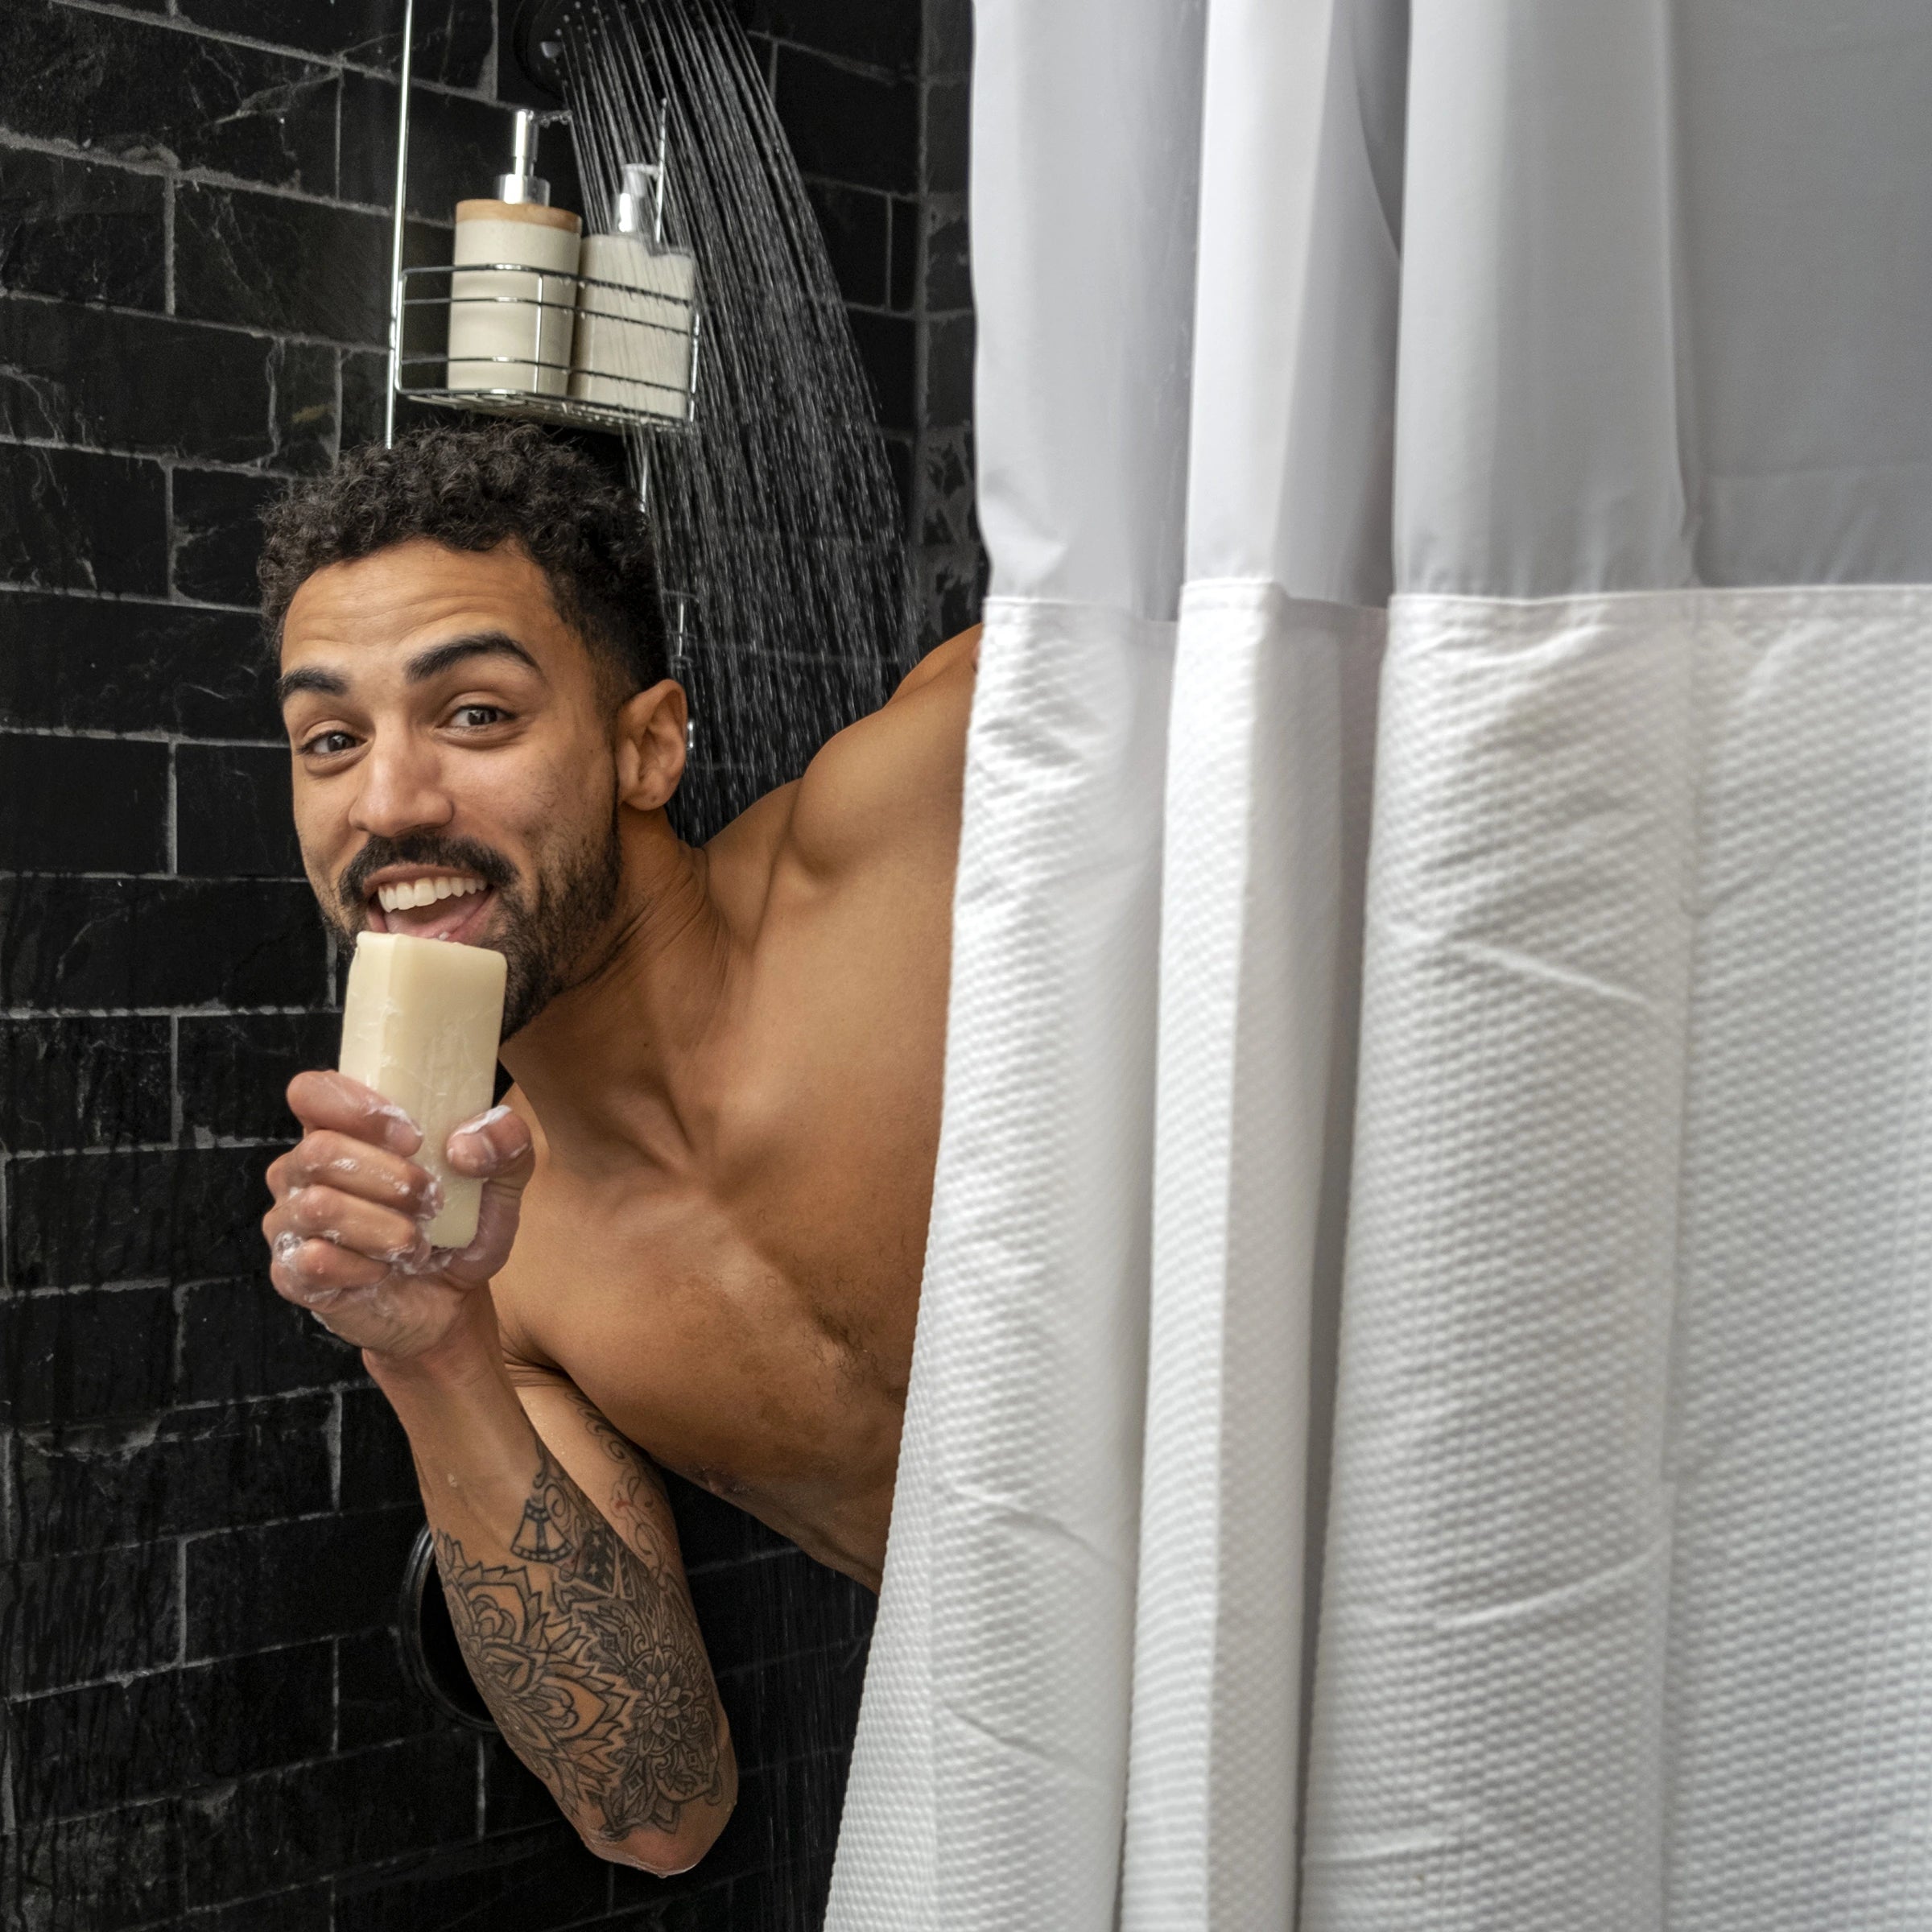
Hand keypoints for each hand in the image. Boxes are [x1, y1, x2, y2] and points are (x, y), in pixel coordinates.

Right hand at [262, 1071, 533, 1362]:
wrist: (450, 1302)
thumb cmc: (460, 1227)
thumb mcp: (501, 1182)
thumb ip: (506, 1144)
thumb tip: (467, 1143)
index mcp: (342, 1130)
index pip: (312, 1092)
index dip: (354, 1106)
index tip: (412, 1136)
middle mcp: (304, 1171)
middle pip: (320, 1150)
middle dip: (390, 1177)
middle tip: (431, 1200)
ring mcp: (291, 1222)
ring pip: (317, 1206)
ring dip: (384, 1227)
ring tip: (416, 1242)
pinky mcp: (292, 1274)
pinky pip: (312, 1261)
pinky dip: (363, 1267)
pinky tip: (384, 1271)